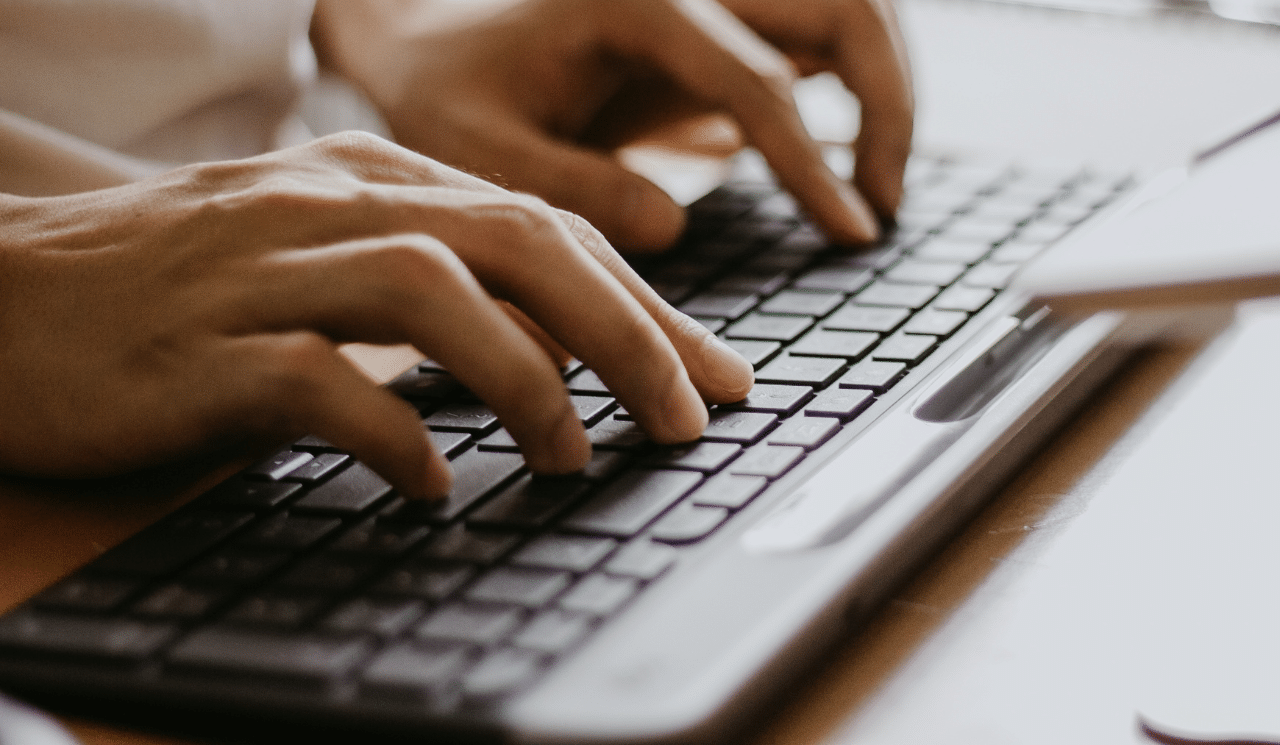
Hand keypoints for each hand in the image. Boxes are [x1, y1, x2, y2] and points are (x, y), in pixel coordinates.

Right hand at [0, 132, 753, 497]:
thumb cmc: (177, 285)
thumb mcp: (321, 257)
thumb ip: (431, 285)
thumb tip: (555, 357)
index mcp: (372, 180)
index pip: (544, 225)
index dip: (646, 303)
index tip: (714, 376)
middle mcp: (329, 203)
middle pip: (516, 242)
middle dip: (627, 331)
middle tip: (688, 417)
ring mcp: (261, 268)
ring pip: (431, 292)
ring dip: (526, 379)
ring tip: (572, 455)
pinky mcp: (196, 348)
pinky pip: (316, 381)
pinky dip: (392, 435)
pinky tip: (430, 488)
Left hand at [311, 0, 912, 251]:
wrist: (430, 39)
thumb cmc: (447, 91)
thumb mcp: (481, 148)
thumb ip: (574, 186)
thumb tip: (673, 224)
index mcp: (636, 1)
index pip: (757, 78)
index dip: (812, 161)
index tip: (851, 232)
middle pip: (846, 5)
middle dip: (889, 103)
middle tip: (879, 209)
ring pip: (849, 9)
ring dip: (887, 90)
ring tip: (877, 192)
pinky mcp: (717, 19)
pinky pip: (814, 35)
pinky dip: (853, 87)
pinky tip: (842, 163)